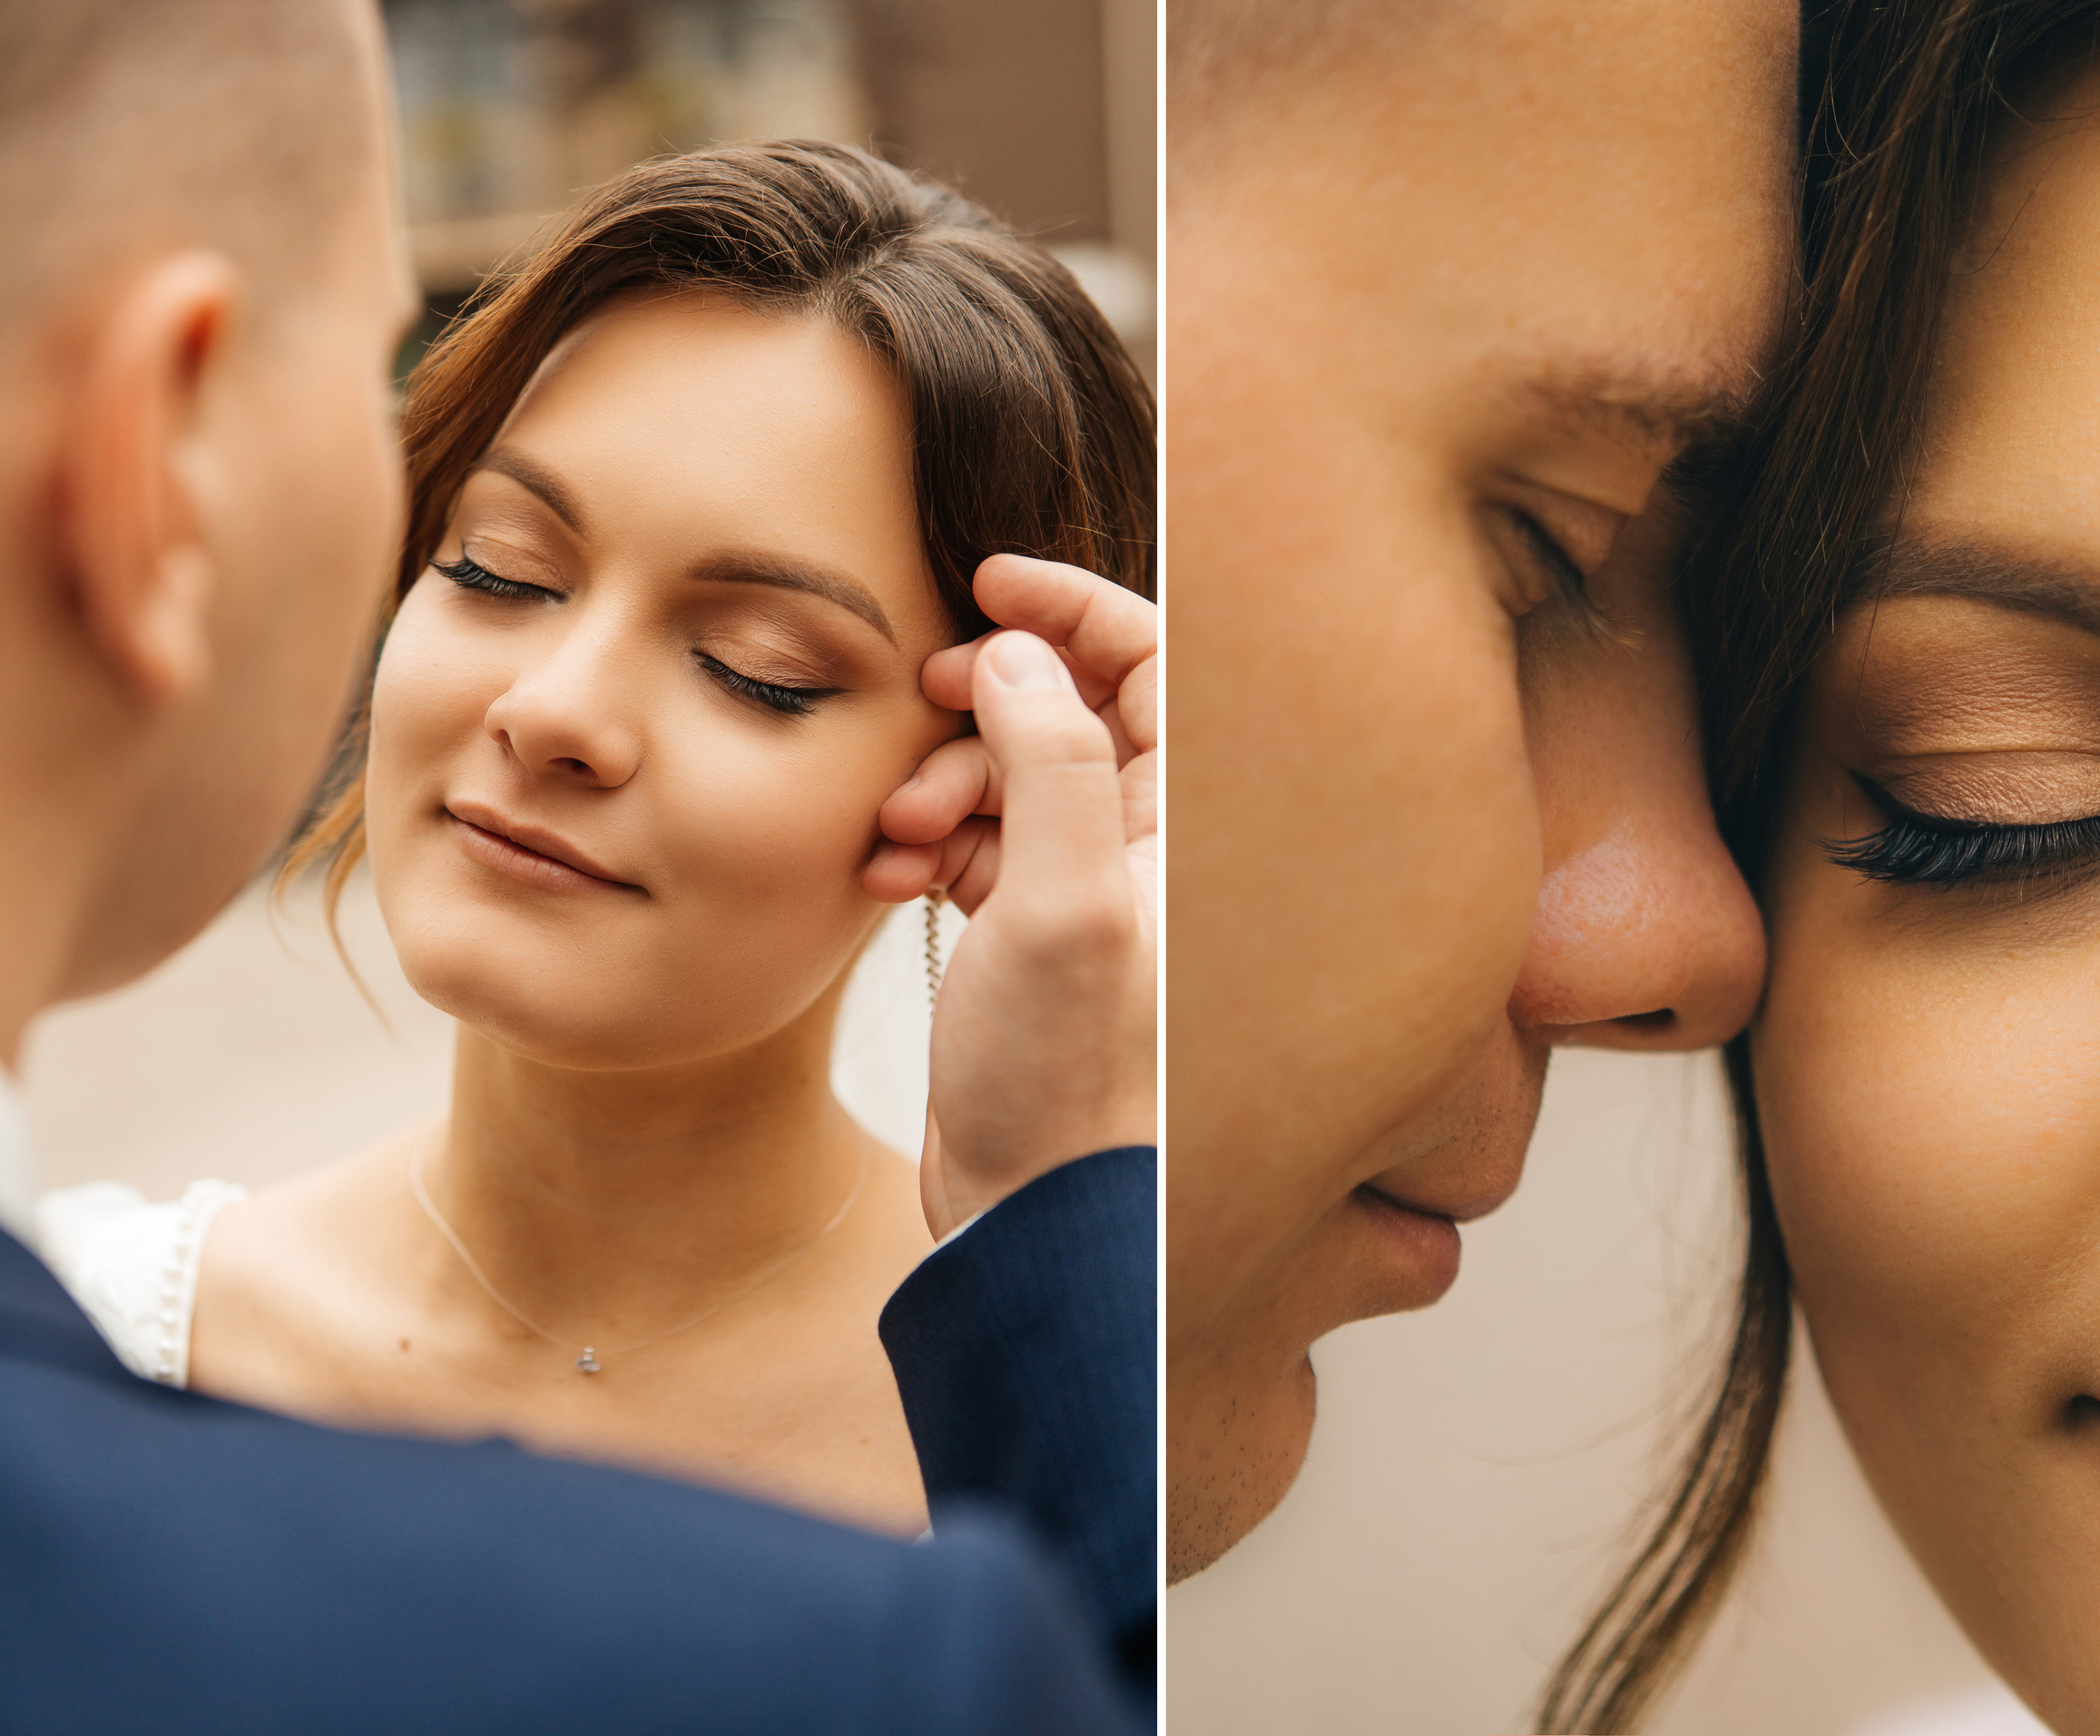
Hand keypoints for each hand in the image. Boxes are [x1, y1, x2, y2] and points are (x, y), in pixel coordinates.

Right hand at [865, 555, 1156, 1237]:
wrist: (1035, 1213)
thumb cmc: (1070, 1083)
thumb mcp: (1063, 906)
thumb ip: (1052, 762)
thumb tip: (1017, 658)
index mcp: (1186, 826)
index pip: (1152, 661)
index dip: (1071, 608)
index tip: (986, 584)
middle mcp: (1149, 847)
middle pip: (1068, 708)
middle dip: (985, 705)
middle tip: (923, 721)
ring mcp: (1090, 888)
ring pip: (1013, 772)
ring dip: (944, 780)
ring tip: (900, 836)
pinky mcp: (1033, 932)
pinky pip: (980, 841)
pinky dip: (930, 843)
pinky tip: (887, 878)